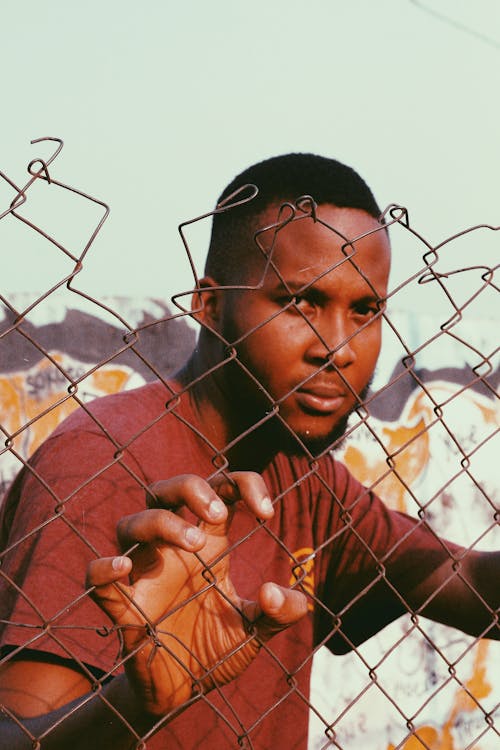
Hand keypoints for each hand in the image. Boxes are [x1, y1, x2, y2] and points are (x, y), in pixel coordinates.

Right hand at [86, 472, 306, 715]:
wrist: (183, 692)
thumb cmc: (215, 648)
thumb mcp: (256, 631)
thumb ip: (280, 613)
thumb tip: (275, 592)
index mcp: (209, 544)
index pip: (219, 491)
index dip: (243, 485)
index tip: (267, 511)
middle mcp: (172, 550)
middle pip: (166, 490)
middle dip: (190, 487)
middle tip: (217, 512)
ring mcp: (144, 574)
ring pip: (132, 523)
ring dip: (162, 523)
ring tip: (196, 544)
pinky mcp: (121, 606)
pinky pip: (96, 578)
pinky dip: (104, 568)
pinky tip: (123, 568)